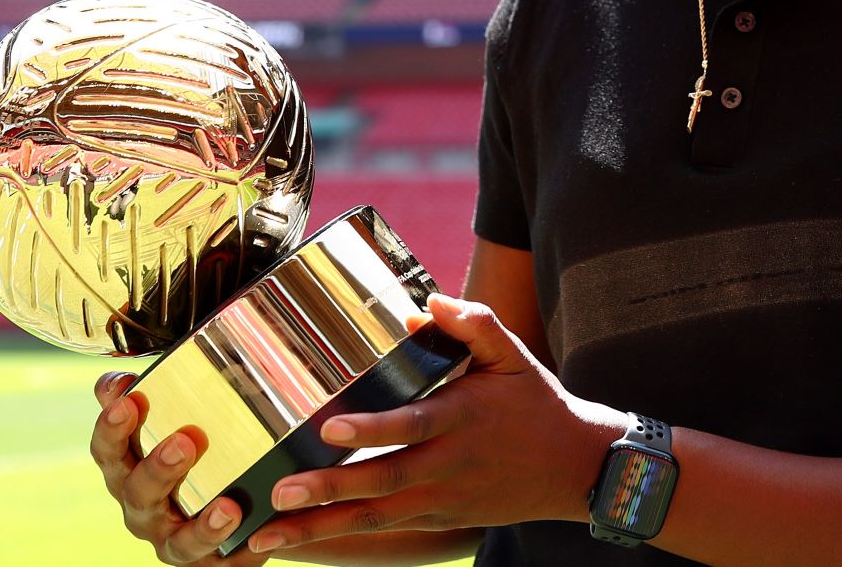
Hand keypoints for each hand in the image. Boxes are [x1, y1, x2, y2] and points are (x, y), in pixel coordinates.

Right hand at [89, 371, 266, 564]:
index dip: (110, 417)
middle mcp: (136, 498)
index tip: (123, 387)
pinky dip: (210, 529)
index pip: (107, 440)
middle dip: (144, 451)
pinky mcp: (191, 557)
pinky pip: (193, 547)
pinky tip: (230, 510)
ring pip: (154, 513)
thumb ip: (183, 389)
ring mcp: (161, 530)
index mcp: (130, 463)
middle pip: (125, 477)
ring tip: (194, 458)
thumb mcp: (202, 425)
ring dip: (168, 482)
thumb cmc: (214, 462)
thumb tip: (175, 344)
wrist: (249, 521)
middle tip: (181, 435)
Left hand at [239, 294, 626, 556]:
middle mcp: (449, 465)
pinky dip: (339, 537)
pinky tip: (298, 540)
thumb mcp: (513, 356)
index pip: (413, 424)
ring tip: (269, 534)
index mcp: (463, 418)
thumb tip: (428, 301)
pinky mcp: (437, 519)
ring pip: (376, 517)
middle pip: (384, 480)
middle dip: (329, 490)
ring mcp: (441, 499)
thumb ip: (474, 324)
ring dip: (320, 527)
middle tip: (280, 491)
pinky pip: (383, 529)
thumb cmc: (535, 404)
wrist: (572, 468)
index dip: (373, 429)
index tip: (330, 428)